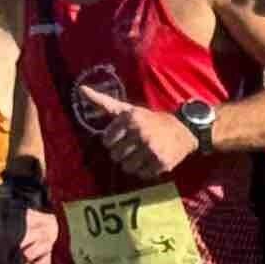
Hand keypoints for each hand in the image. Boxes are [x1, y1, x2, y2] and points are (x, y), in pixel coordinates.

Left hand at [75, 76, 193, 182]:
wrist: (184, 129)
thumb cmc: (150, 120)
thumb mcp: (128, 109)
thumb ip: (103, 102)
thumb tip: (80, 89)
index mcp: (130, 119)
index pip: (107, 141)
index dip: (114, 142)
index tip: (125, 137)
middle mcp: (140, 133)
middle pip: (115, 156)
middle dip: (123, 154)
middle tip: (134, 148)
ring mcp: (151, 149)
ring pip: (127, 167)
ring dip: (133, 164)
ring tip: (142, 155)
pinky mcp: (161, 162)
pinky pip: (143, 175)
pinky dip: (146, 171)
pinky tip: (152, 161)